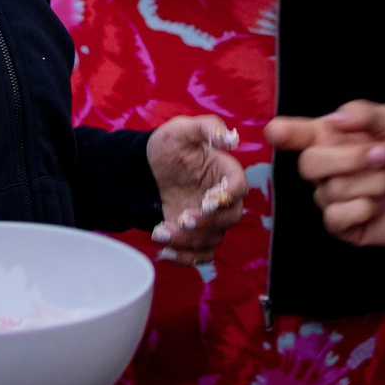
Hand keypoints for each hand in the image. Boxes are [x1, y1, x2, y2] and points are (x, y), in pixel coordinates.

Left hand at [146, 116, 244, 265]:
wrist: (145, 169)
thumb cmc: (168, 146)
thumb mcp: (182, 129)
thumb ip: (207, 127)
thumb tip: (232, 138)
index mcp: (225, 171)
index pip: (239, 187)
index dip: (227, 197)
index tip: (207, 202)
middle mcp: (223, 198)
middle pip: (230, 218)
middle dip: (207, 223)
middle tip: (182, 219)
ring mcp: (210, 219)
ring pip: (212, 238)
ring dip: (188, 240)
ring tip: (160, 232)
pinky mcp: (196, 234)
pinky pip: (200, 254)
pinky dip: (185, 257)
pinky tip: (164, 252)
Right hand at [269, 102, 384, 247]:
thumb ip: (366, 114)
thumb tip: (334, 119)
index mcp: (332, 137)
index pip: (296, 135)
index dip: (284, 133)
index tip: (276, 131)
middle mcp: (327, 168)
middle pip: (309, 164)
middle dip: (349, 159)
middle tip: (384, 154)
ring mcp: (334, 198)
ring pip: (329, 190)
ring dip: (370, 183)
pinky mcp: (345, 226)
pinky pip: (335, 217)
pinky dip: (363, 208)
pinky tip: (381, 205)